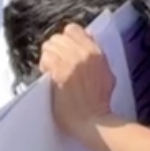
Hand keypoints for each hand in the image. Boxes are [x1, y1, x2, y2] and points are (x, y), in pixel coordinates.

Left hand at [37, 24, 120, 140]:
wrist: (93, 121)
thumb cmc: (99, 102)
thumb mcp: (106, 74)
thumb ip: (96, 56)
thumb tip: (88, 40)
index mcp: (96, 52)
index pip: (73, 29)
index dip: (65, 39)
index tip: (64, 50)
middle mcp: (83, 54)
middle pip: (58, 37)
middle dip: (54, 49)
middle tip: (55, 62)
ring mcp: (70, 63)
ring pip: (49, 46)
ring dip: (47, 57)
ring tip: (51, 69)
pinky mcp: (59, 73)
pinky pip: (45, 59)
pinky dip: (44, 66)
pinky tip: (48, 76)